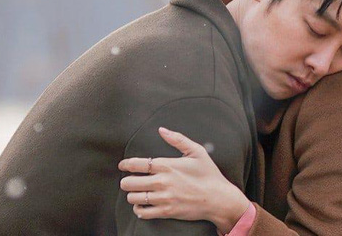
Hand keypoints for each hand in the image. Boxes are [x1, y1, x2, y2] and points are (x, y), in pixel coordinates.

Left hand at [118, 127, 249, 233]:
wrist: (218, 198)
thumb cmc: (208, 174)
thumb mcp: (197, 151)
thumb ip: (177, 139)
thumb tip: (162, 129)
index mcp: (167, 165)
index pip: (136, 164)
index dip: (125, 164)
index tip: (123, 165)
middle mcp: (162, 182)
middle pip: (129, 182)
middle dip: (126, 181)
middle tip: (130, 181)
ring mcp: (163, 198)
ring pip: (133, 198)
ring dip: (133, 195)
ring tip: (138, 192)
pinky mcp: (166, 211)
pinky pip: (142, 213)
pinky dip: (139, 209)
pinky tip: (143, 204)